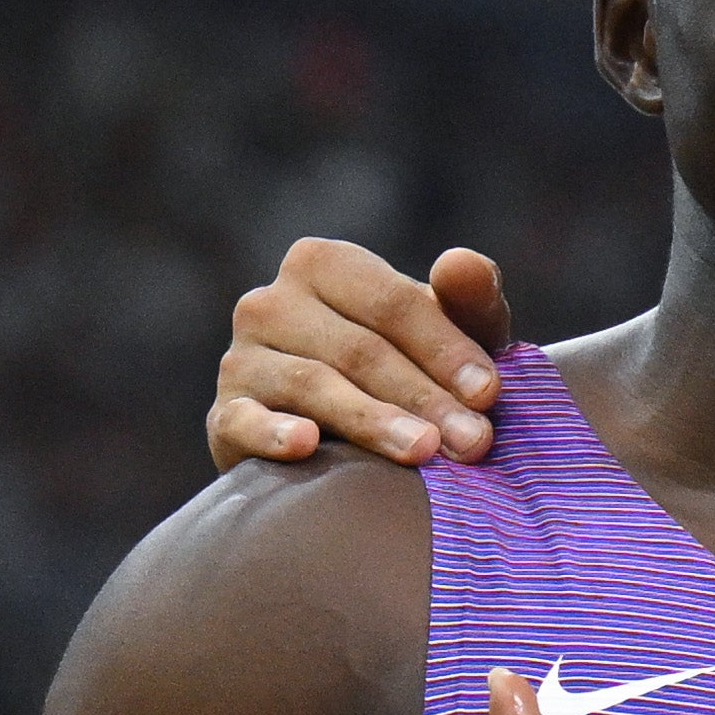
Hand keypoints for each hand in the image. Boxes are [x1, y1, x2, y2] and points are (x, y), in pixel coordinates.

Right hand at [211, 240, 513, 470]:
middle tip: (473, 442)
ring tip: (424, 452)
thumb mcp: (450, 333)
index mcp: (324, 264)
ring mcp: (241, 357)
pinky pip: (244, 421)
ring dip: (374, 421)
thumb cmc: (413, 367)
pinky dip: (272, 433)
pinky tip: (306, 444)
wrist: (345, 438)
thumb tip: (464, 263)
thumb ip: (467, 300)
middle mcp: (270, 302)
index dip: (446, 348)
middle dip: (424, 397)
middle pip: (359, 349)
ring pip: (314, 384)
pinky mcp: (223, 415)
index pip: (392, 303)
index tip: (490, 393)